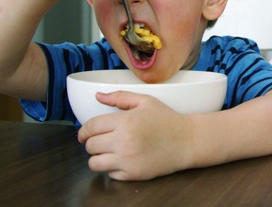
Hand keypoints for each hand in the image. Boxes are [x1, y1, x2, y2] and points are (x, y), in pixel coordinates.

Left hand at [78, 91, 194, 180]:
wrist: (188, 141)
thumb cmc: (167, 119)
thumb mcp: (146, 101)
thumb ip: (120, 97)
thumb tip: (98, 96)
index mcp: (125, 121)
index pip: (90, 127)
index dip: (83, 131)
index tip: (85, 134)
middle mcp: (124, 141)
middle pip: (90, 146)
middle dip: (92, 143)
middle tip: (102, 141)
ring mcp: (128, 159)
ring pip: (94, 163)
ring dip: (98, 158)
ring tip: (109, 153)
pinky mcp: (133, 174)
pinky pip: (110, 174)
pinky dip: (113, 169)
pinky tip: (125, 160)